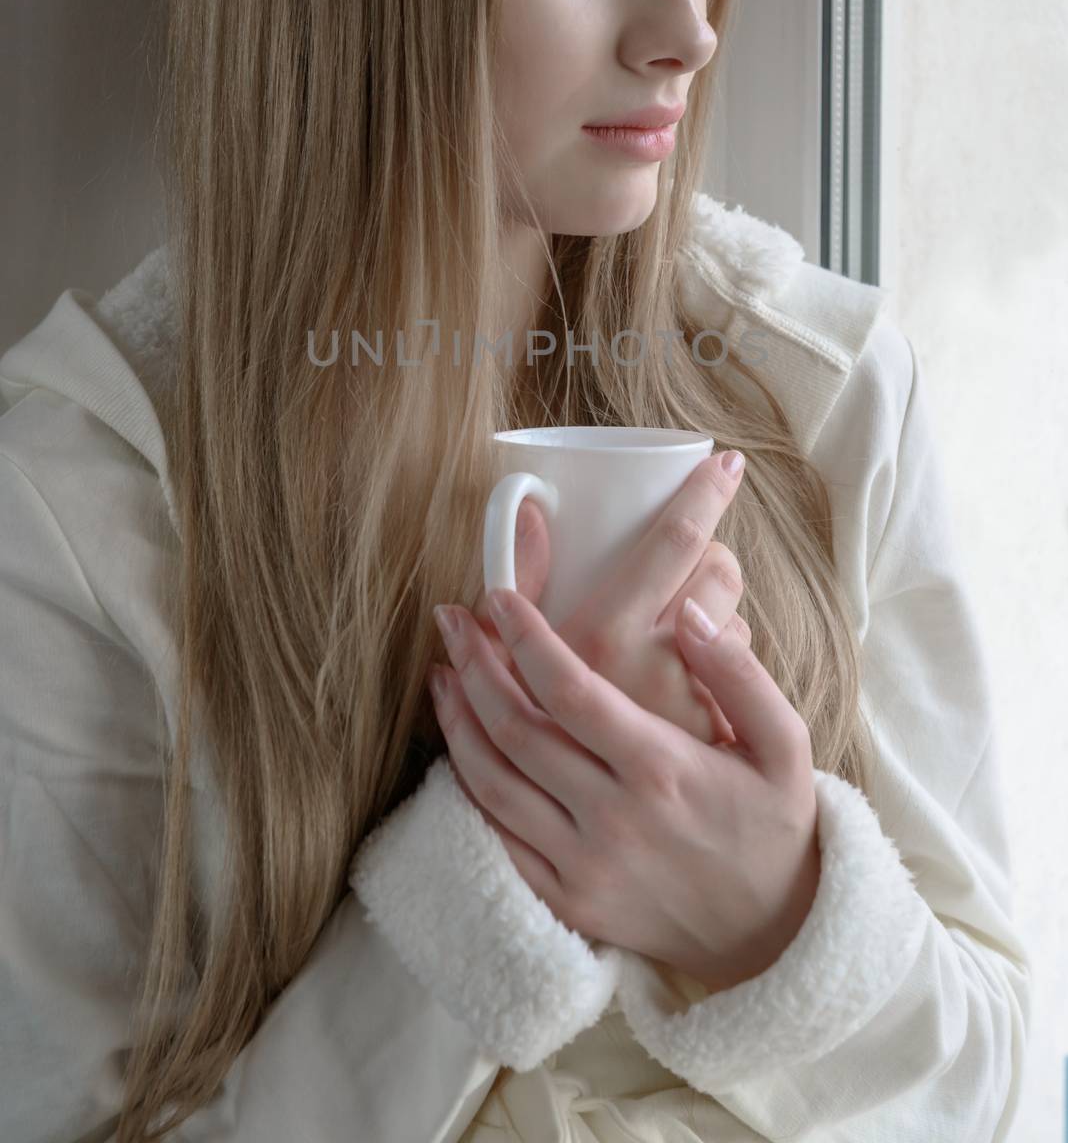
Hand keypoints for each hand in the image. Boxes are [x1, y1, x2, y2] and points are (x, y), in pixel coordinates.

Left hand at [428, 587, 819, 991]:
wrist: (774, 934)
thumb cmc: (776, 824)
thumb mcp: (785, 743)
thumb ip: (739, 674)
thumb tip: (689, 613)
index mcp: (662, 767)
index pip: (569, 689)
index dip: (525, 636)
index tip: (498, 595)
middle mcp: (613, 818)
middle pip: (516, 728)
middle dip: (474, 664)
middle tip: (451, 618)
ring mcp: (583, 866)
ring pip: (492, 782)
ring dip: (457, 719)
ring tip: (442, 669)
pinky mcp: (566, 901)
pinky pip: (498, 837)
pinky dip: (467, 786)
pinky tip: (459, 744)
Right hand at [469, 452, 752, 746]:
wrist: (588, 835)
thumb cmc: (540, 726)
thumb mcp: (519, 653)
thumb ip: (527, 582)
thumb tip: (532, 509)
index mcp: (604, 636)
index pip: (675, 541)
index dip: (706, 493)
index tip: (728, 460)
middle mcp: (657, 665)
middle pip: (716, 569)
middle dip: (710, 549)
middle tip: (692, 549)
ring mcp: (694, 703)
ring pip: (731, 618)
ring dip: (714, 607)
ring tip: (677, 620)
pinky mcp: (718, 738)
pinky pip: (739, 671)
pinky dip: (722, 660)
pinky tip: (696, 671)